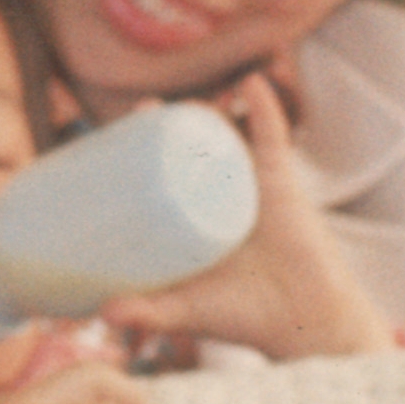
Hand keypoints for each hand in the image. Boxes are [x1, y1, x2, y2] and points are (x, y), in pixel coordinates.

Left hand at [99, 71, 400, 360]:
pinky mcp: (281, 181)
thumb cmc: (241, 319)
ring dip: (205, 114)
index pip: (156, 180)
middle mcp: (214, 201)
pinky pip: (272, 136)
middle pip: (186, 152)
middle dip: (166, 128)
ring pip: (224, 139)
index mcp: (188, 224)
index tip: (111, 137)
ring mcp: (247, 188)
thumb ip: (146, 314)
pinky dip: (263, 108)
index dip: (136, 156)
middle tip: (144, 110)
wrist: (303, 321)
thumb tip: (101, 313)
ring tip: (185, 103)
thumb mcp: (184, 312)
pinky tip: (250, 83)